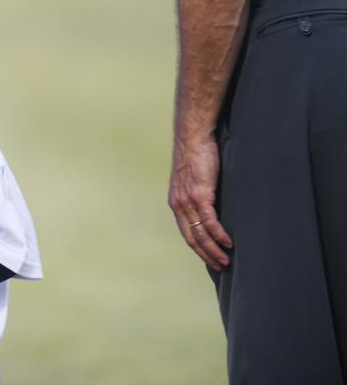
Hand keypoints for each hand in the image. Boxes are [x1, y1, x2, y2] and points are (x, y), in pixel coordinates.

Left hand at [168, 136, 232, 269]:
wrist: (193, 138)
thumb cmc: (197, 156)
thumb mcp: (194, 180)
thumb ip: (199, 196)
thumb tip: (211, 207)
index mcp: (176, 203)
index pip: (186, 232)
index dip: (198, 248)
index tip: (209, 259)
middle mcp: (179, 205)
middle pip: (192, 237)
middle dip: (206, 254)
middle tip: (221, 266)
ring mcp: (188, 201)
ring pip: (201, 232)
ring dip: (214, 249)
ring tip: (227, 260)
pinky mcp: (200, 194)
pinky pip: (210, 221)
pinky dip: (219, 234)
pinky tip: (228, 243)